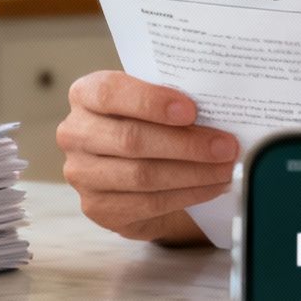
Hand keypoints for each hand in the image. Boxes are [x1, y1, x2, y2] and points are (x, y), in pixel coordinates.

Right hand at [55, 71, 237, 243]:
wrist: (135, 168)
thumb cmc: (148, 124)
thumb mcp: (153, 103)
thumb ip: (171, 100)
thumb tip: (218, 108)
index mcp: (85, 95)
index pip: (110, 93)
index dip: (151, 102)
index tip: (191, 110)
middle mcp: (75, 134)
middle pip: (131, 139)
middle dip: (185, 144)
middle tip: (225, 146)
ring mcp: (82, 174)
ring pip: (142, 175)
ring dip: (193, 173)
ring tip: (225, 168)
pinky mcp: (97, 207)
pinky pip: (147, 203)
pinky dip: (187, 195)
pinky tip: (211, 187)